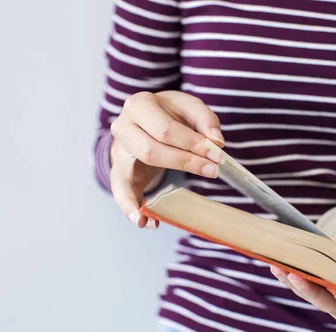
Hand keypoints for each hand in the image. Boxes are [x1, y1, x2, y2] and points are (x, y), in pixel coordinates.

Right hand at [109, 91, 224, 228]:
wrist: (143, 122)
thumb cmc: (169, 115)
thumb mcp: (188, 109)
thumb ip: (205, 120)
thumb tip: (216, 142)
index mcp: (140, 105)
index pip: (166, 129)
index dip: (193, 143)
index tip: (218, 155)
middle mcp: (122, 126)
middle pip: (151, 150)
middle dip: (185, 163)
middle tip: (212, 171)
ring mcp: (117, 151)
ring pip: (132, 173)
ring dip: (160, 186)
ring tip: (186, 198)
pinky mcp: (118, 171)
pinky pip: (119, 192)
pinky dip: (130, 209)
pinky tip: (146, 222)